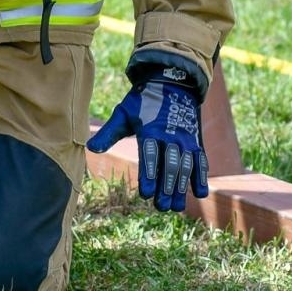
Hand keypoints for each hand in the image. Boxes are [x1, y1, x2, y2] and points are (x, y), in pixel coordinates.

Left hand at [87, 66, 209, 212]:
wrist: (171, 83)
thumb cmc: (142, 102)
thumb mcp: (124, 114)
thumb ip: (109, 133)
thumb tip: (90, 148)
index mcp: (151, 130)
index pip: (150, 155)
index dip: (149, 174)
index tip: (145, 194)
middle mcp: (171, 135)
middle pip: (170, 165)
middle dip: (166, 187)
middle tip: (160, 207)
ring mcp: (186, 139)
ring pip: (185, 166)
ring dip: (181, 187)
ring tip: (175, 207)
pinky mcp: (195, 142)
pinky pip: (201, 160)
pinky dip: (201, 176)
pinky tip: (199, 194)